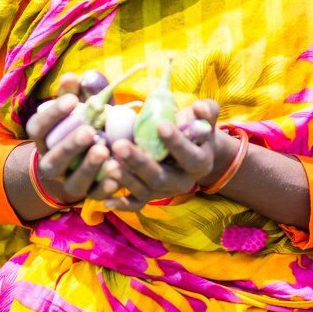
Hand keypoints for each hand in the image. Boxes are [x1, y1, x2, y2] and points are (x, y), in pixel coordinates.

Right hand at [25, 70, 120, 205]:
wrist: (80, 163)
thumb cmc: (81, 125)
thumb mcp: (77, 109)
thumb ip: (75, 94)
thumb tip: (74, 76)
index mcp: (43, 139)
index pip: (38, 127)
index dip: (53, 115)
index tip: (72, 100)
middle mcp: (50, 163)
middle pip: (54, 158)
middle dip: (70, 145)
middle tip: (88, 131)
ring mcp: (67, 182)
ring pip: (73, 181)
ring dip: (88, 167)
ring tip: (104, 151)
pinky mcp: (87, 195)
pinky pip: (94, 195)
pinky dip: (105, 187)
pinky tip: (116, 175)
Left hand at [101, 98, 225, 211]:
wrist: (194, 152)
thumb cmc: (196, 129)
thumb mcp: (205, 119)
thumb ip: (207, 111)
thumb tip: (199, 107)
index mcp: (200, 163)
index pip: (189, 155)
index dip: (176, 142)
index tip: (161, 125)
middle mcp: (184, 182)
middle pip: (161, 176)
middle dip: (139, 162)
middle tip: (119, 145)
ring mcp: (166, 191)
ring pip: (146, 190)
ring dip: (126, 178)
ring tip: (109, 165)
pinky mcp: (151, 196)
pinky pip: (136, 203)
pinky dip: (122, 203)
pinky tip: (106, 200)